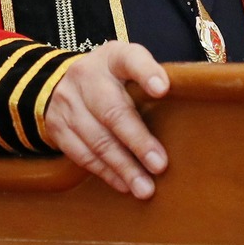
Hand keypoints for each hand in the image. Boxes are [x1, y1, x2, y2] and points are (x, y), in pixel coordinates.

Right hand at [41, 42, 169, 197]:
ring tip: (145, 187)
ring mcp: (68, 102)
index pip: (131, 59)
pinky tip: (124, 184)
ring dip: (123, 167)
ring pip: (97, 139)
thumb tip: (188, 116)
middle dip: (137, 141)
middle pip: (112, 110)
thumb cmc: (111, 78)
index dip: (147, 73)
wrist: (55, 81)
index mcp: (113, 57)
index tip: (163, 89)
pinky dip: (106, 172)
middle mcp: (87, 76)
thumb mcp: (126, 67)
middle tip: (160, 165)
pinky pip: (83, 154)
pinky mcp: (57, 127)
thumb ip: (149, 82)